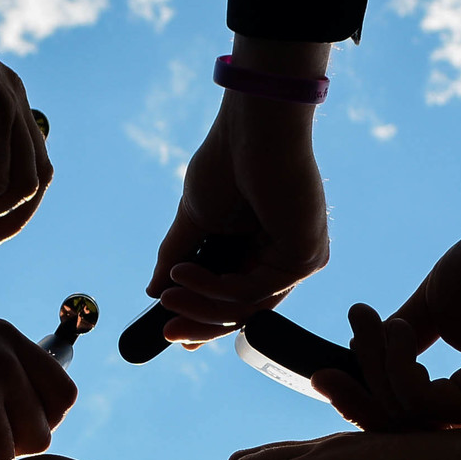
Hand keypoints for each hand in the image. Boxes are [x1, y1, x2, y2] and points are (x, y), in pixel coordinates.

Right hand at [146, 41, 331, 344]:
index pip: (238, 298)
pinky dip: (213, 288)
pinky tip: (183, 272)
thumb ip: (177, 257)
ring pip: (247, 307)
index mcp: (264, 249)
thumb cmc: (227, 161)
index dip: (205, 318)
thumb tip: (154, 291)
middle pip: (245, 311)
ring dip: (200, 305)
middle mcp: (287, 259)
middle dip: (201, 323)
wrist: (252, 126)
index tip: (171, 333)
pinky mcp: (306, 258)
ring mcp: (300, 261)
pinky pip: (253, 291)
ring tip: (168, 294)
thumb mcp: (195, 220)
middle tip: (166, 333)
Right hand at [319, 200, 460, 430]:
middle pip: (403, 427)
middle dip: (355, 403)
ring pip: (408, 418)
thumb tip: (368, 348)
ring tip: (369, 323)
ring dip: (374, 370)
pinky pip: (424, 404)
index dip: (366, 393)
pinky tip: (397, 331)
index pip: (410, 409)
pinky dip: (397, 370)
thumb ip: (405, 332)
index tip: (325, 369)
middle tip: (318, 377)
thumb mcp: (440, 299)